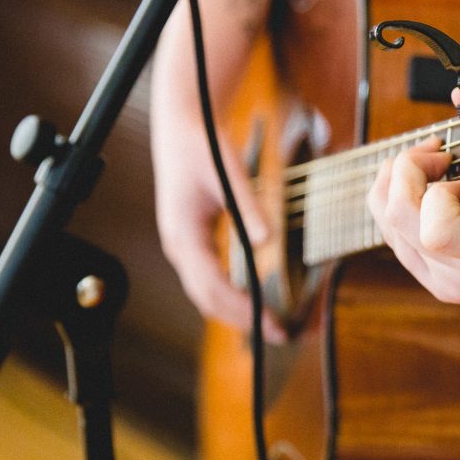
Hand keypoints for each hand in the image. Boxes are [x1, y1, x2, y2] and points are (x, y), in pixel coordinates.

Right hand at [152, 107, 286, 341]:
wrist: (182, 125)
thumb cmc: (202, 145)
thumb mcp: (226, 172)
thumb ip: (246, 205)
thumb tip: (267, 240)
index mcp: (183, 235)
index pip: (213, 287)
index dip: (243, 309)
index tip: (270, 325)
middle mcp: (180, 246)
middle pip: (207, 299)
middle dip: (242, 320)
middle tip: (280, 335)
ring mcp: (183, 245)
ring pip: (206, 293)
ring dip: (236, 312)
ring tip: (269, 326)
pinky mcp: (193, 240)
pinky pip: (209, 279)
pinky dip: (230, 295)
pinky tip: (252, 301)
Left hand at [366, 137, 459, 305]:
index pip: (436, 231)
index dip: (437, 192)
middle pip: (400, 219)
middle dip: (409, 171)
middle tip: (438, 153)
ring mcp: (449, 285)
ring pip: (388, 227)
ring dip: (398, 183)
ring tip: (429, 164)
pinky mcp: (437, 283)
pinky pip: (395, 238)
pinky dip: (400, 202)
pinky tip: (423, 186)